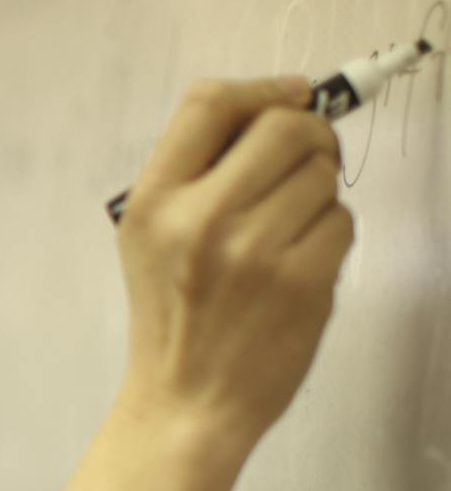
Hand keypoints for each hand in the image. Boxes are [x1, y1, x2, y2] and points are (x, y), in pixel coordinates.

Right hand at [114, 76, 354, 456]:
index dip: (261, 87)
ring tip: (289, 230)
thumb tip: (279, 109)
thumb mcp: (148, 237)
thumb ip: (195, 175)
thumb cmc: (171, 316)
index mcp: (153, 201)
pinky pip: (342, 222)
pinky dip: (331, 235)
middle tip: (308, 159)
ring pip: (322, 175)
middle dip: (310, 134)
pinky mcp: (302, 283)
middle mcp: (200, 218)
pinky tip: (301, 264)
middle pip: (284, 126)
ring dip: (319, 193)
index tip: (290, 96)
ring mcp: (254, 251)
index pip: (209, 104)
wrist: (185, 402)